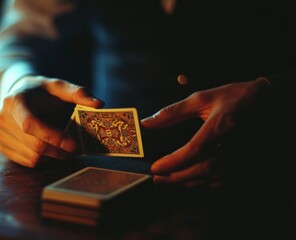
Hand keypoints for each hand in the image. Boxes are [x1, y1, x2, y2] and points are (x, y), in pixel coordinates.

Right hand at [0, 76, 103, 166]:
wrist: (19, 94)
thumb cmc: (42, 92)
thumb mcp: (60, 86)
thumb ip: (79, 93)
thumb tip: (99, 104)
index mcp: (15, 100)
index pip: (31, 124)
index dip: (54, 137)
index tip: (74, 144)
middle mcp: (2, 118)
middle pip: (35, 145)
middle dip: (60, 151)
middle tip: (77, 149)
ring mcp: (0, 134)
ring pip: (33, 157)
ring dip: (53, 156)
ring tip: (64, 146)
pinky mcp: (2, 146)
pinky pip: (27, 162)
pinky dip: (44, 159)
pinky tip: (51, 148)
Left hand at [141, 78, 271, 187]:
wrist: (265, 102)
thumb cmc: (233, 97)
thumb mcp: (202, 98)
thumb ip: (173, 112)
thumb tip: (148, 122)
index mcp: (222, 125)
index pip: (194, 149)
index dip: (174, 161)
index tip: (156, 167)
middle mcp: (234, 144)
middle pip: (202, 169)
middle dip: (176, 177)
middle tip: (158, 178)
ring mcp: (242, 156)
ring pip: (212, 179)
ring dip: (188, 183)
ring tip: (169, 181)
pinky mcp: (246, 163)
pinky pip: (224, 182)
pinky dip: (204, 186)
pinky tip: (191, 183)